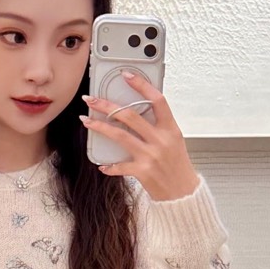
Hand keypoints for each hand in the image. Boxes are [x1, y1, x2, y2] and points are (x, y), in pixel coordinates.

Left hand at [80, 70, 200, 201]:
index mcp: (170, 128)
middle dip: (107, 105)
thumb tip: (138, 110)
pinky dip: (108, 165)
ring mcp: (151, 155)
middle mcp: (160, 140)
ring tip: (86, 120)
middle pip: (130, 116)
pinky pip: (119, 166)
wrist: (183, 193)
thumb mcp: (174, 140)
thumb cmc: (177, 166)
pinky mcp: (142, 171)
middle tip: (91, 99)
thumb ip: (159, 125)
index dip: (141, 85)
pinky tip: (100, 164)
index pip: (157, 100)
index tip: (126, 75)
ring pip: (120, 136)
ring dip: (99, 127)